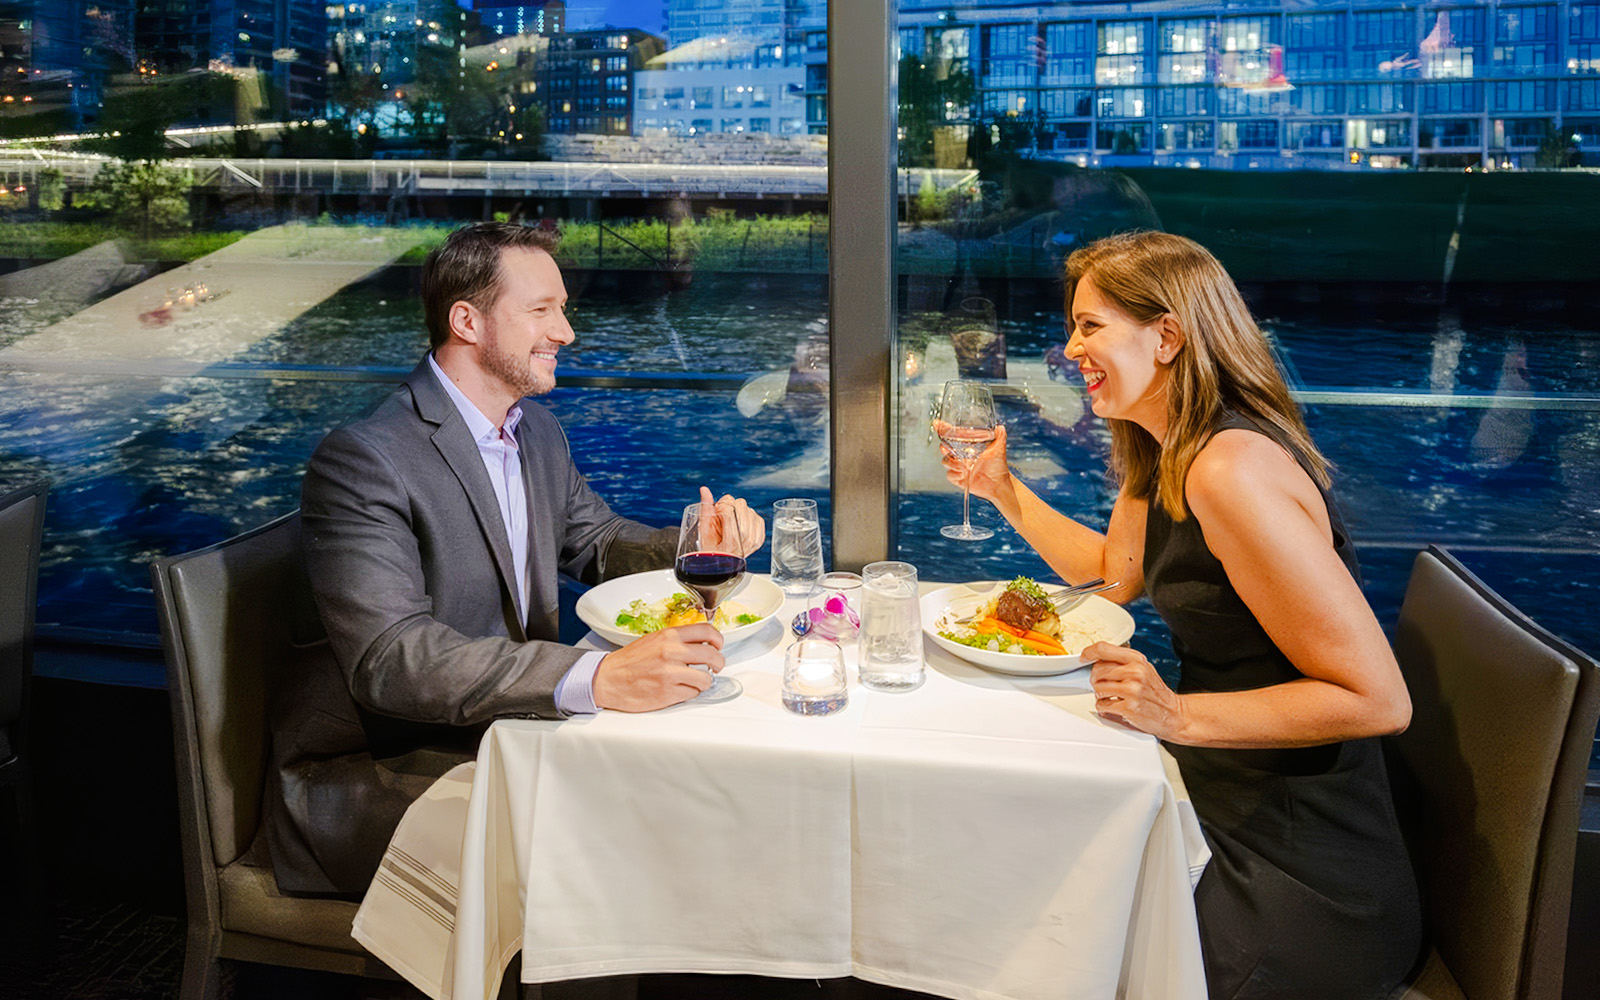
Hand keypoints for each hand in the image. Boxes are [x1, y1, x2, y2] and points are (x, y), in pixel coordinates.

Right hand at [592, 623, 724, 711]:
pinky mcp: (668, 692)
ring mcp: (670, 673)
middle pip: (713, 656)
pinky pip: (692, 694)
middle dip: (718, 664)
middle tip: (715, 667)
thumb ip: (677, 641)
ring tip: (693, 681)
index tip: (719, 646)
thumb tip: (702, 645)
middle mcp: (672, 652)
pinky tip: (678, 689)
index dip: (718, 640)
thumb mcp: (654, 640)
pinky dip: (689, 693)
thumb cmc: (630, 661)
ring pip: (706, 679)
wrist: (608, 679)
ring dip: (703, 682)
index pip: (707, 632)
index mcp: (669, 636)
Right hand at [695, 486, 765, 555]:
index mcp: (732, 542)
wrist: (722, 562)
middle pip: (742, 506)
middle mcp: (747, 541)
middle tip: (722, 515)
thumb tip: (705, 490)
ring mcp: (756, 539)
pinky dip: (746, 515)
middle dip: (729, 505)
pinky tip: (738, 523)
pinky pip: (756, 515)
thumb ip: (705, 508)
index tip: (716, 511)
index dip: (721, 506)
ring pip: (749, 508)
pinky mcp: (760, 537)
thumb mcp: (704, 530)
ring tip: (730, 522)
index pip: (730, 511)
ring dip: (738, 511)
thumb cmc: (710, 549)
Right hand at [934, 421, 1012, 503]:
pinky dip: (956, 474)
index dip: (943, 429)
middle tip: (945, 448)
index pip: (952, 435)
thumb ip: (1000, 437)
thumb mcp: (999, 449)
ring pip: (945, 462)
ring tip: (965, 466)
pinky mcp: (958, 478)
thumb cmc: (998, 465)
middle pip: (944, 448)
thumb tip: (1000, 427)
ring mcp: (958, 466)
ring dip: (953, 463)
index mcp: (967, 445)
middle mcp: (961, 454)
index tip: (937, 423)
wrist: (998, 484)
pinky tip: (965, 475)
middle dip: (943, 447)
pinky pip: (949, 475)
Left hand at [1086, 642, 1186, 739]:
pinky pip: (1102, 705)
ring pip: (1097, 688)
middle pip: (1097, 670)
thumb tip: (1097, 658)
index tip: (1083, 657)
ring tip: (1112, 697)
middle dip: (1096, 679)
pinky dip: (1104, 707)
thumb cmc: (1156, 692)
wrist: (1174, 714)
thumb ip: (1123, 662)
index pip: (1103, 649)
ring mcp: (1132, 690)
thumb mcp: (1143, 669)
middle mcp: (1135, 672)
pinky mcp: (1128, 707)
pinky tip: (1115, 707)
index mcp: (1137, 659)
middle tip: (1104, 685)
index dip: (1088, 652)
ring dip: (1100, 695)